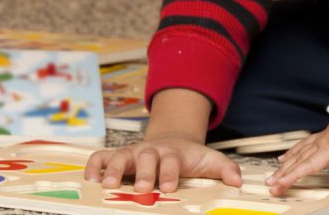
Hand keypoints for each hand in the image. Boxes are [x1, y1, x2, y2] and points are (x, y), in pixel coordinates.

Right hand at [83, 88, 239, 192]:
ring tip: (108, 185)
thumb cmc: (189, 156)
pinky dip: (94, 167)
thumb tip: (238, 181)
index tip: (169, 187)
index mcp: (172, 153)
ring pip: (120, 157)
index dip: (169, 173)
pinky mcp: (117, 156)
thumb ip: (225, 169)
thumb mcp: (209, 160)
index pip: (170, 161)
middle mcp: (150, 152)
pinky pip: (101, 157)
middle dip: (143, 172)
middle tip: (143, 188)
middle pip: (145, 158)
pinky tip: (90, 180)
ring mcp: (132, 153)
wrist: (172, 140)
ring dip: (114, 170)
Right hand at [265, 119, 328, 195]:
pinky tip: (283, 158)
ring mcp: (319, 140)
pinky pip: (301, 146)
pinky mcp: (320, 137)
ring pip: (296, 155)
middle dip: (282, 175)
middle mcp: (320, 145)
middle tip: (270, 186)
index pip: (306, 166)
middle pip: (297, 162)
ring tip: (272, 176)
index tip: (280, 185)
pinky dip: (290, 153)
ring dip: (283, 166)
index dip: (291, 177)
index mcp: (328, 149)